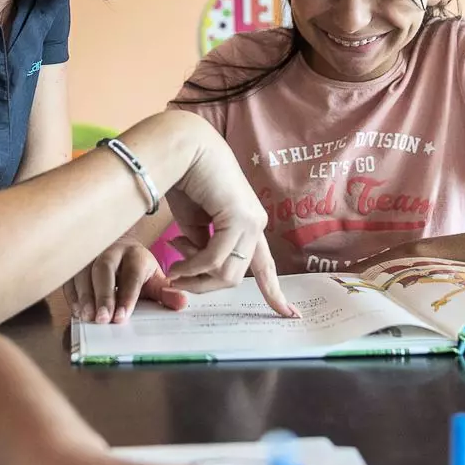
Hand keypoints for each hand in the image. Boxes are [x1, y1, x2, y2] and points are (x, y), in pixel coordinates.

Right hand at [64, 236, 187, 323]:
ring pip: (83, 271)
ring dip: (84, 296)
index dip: (127, 296)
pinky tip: (77, 311)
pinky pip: (70, 276)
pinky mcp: (76, 262)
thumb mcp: (154, 279)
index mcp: (135, 255)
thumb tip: (181, 302)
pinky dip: (72, 294)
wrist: (118, 248)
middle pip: (104, 270)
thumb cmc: (137, 269)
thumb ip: (166, 293)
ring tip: (87, 317)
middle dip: (103, 295)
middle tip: (102, 319)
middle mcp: (111, 251)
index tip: (122, 316)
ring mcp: (91, 254)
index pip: (131, 275)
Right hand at [159, 114, 297, 318]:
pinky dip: (192, 267)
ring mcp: (251, 221)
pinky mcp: (240, 218)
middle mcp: (256, 225)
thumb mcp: (193, 223)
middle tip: (176, 279)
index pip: (265, 267)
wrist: (184, 148)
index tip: (290, 316)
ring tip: (173, 268)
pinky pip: (215, 258)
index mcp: (248, 225)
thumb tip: (199, 268)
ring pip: (228, 273)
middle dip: (203, 286)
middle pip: (236, 277)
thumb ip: (200, 246)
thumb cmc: (186, 179)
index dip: (275, 293)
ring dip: (196, 278)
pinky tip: (176, 264)